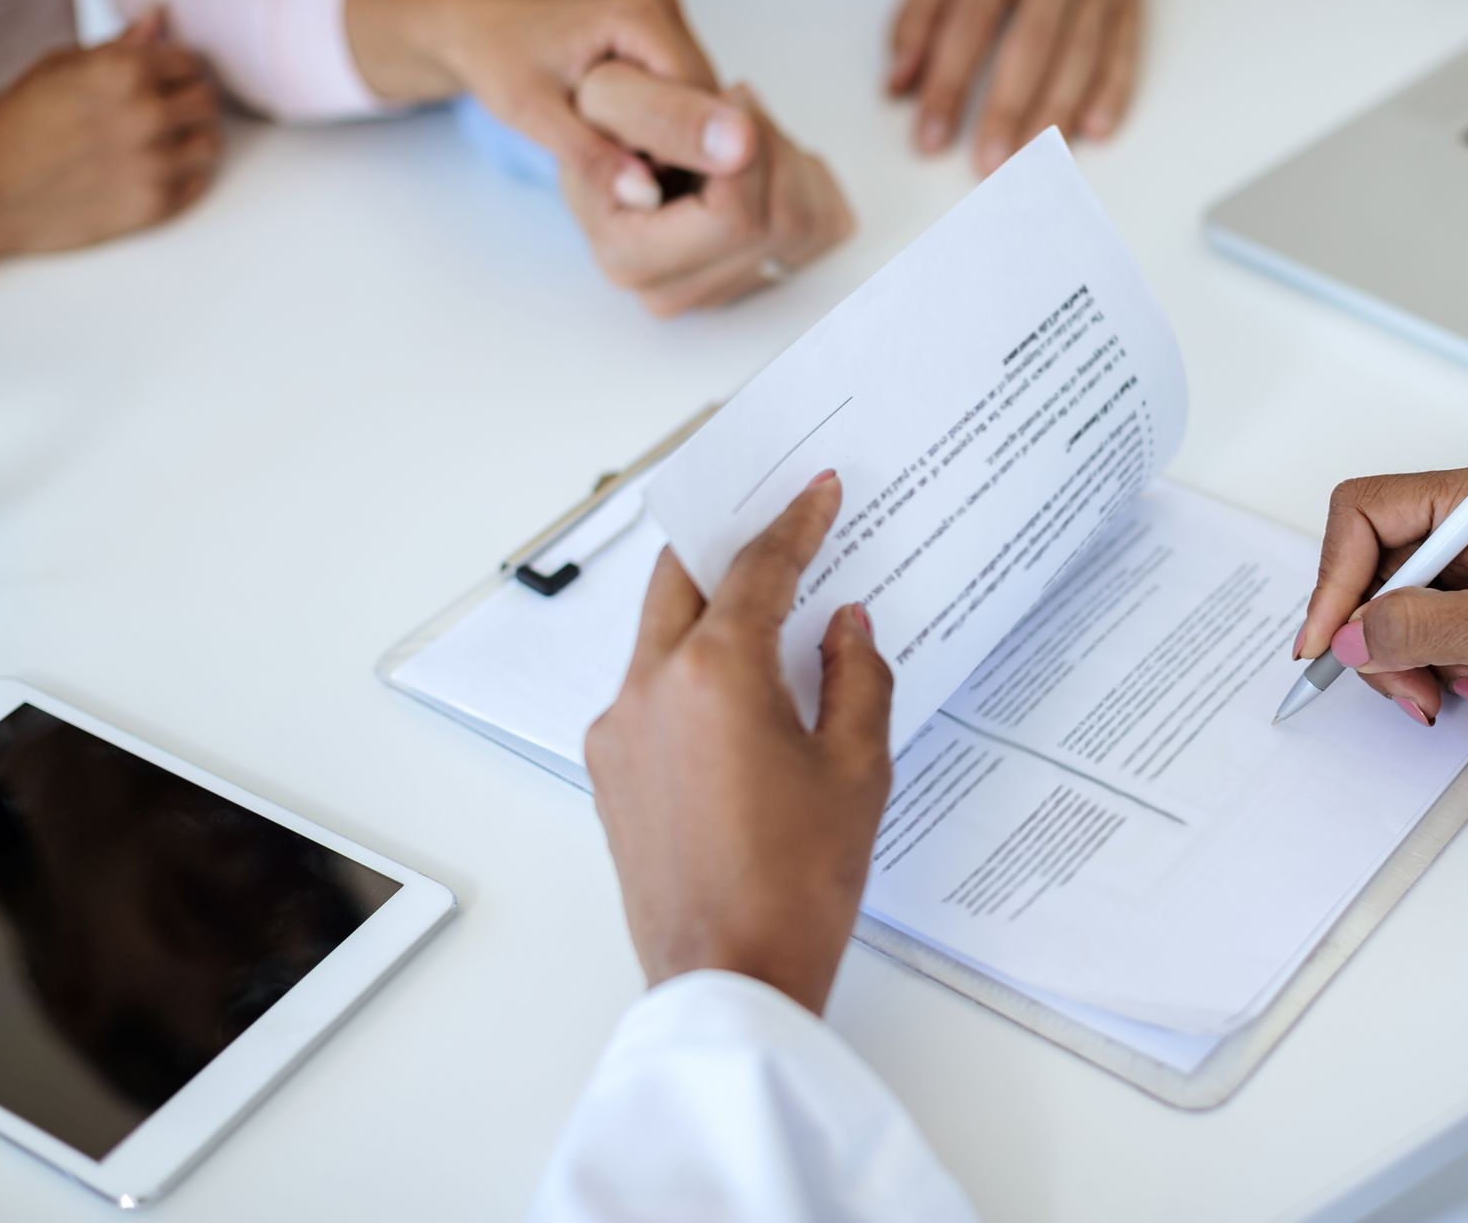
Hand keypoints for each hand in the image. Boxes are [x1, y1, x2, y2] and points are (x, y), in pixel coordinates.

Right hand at [0, 12, 220, 263]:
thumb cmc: (18, 125)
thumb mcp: (58, 68)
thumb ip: (119, 45)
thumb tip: (159, 18)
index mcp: (123, 71)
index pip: (190, 62)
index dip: (178, 70)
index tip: (166, 80)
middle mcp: (147, 115)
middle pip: (207, 102)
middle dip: (189, 102)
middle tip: (165, 111)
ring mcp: (155, 163)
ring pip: (210, 144)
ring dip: (191, 140)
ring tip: (161, 141)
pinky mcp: (157, 205)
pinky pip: (197, 183)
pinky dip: (182, 176)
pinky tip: (151, 169)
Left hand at [345, 0, 746, 208]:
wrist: (471, 24)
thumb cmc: (494, 54)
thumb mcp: (536, 114)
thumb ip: (593, 156)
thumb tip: (645, 197)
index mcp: (643, 16)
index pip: (699, 101)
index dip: (681, 152)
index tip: (645, 184)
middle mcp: (664, 11)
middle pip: (706, 102)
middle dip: (678, 147)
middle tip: (631, 176)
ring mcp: (665, 25)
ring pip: (699, 105)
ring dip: (673, 141)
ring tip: (625, 159)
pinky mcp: (658, 42)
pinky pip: (682, 98)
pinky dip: (664, 129)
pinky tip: (631, 147)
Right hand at [565, 74, 853, 315]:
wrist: (613, 143)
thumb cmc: (605, 124)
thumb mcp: (606, 96)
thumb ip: (659, 115)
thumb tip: (735, 145)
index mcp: (629, 259)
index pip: (731, 218)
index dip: (747, 146)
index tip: (729, 98)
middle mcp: (675, 293)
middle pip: (779, 224)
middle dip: (771, 146)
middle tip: (737, 102)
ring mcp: (723, 293)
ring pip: (809, 224)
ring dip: (789, 155)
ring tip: (745, 128)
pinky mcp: (764, 278)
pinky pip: (827, 227)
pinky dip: (808, 176)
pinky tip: (766, 158)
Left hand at [584, 474, 893, 1014]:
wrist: (730, 977)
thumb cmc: (798, 883)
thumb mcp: (859, 769)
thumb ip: (857, 676)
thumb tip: (845, 626)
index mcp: (714, 674)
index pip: (757, 569)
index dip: (794, 523)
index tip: (817, 490)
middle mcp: (648, 688)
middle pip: (681, 579)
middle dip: (727, 545)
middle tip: (772, 522)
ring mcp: (617, 731)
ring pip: (656, 635)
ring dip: (705, 609)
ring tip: (763, 608)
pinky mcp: (608, 772)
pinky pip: (648, 691)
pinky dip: (689, 668)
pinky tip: (737, 690)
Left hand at [889, 0, 1141, 173]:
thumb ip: (917, 14)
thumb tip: (898, 83)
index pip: (969, 27)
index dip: (948, 87)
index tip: (931, 139)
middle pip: (1029, 48)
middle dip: (1007, 112)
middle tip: (989, 166)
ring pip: (1079, 57)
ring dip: (1055, 116)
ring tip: (1033, 165)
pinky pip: (1123, 51)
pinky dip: (1112, 94)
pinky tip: (1093, 131)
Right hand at [1294, 470, 1467, 721]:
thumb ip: (1421, 629)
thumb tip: (1350, 636)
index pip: (1364, 514)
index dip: (1335, 577)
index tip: (1329, 639)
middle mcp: (1467, 521)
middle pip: (1370, 569)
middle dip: (1378, 634)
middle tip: (1407, 686)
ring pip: (1391, 608)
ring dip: (1410, 660)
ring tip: (1456, 690)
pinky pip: (1422, 630)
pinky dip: (1436, 666)